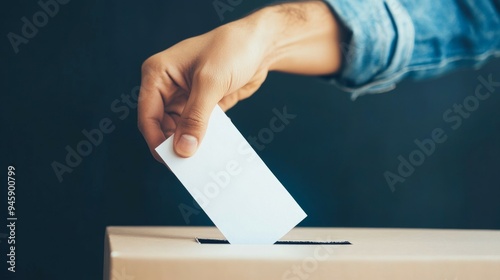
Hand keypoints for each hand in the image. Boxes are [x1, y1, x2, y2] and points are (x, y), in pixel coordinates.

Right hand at [138, 1, 343, 160]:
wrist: (262, 44)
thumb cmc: (232, 49)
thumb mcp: (210, 82)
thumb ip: (196, 118)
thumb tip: (183, 150)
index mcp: (158, 74)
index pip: (148, 115)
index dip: (156, 140)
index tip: (169, 161)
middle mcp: (168, 87)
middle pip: (162, 126)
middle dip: (173, 145)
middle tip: (188, 167)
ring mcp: (186, 97)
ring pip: (180, 130)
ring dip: (189, 144)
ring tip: (201, 163)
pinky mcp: (203, 105)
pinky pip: (198, 128)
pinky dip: (204, 140)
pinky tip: (212, 152)